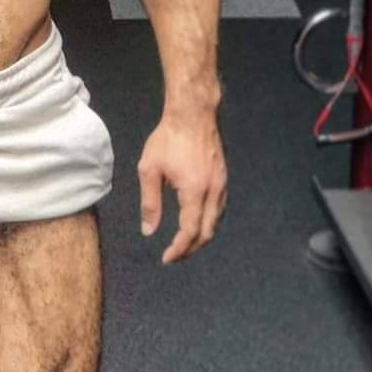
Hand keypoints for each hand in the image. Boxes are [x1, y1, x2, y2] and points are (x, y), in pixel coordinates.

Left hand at [138, 112, 226, 264]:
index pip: (190, 231)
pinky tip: (197, 220)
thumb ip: (150, 202)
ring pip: (216, 221)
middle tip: (175, 255)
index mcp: (194, 192)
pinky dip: (209, 221)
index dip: (179, 249)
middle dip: (191, 248)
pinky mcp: (223, 177)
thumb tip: (149, 231)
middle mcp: (213, 191)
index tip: (166, 258)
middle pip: (207, 232)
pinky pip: (220, 208)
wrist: (193, 113)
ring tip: (184, 242)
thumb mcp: (150, 169)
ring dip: (201, 236)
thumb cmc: (168, 138)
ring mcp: (222, 184)